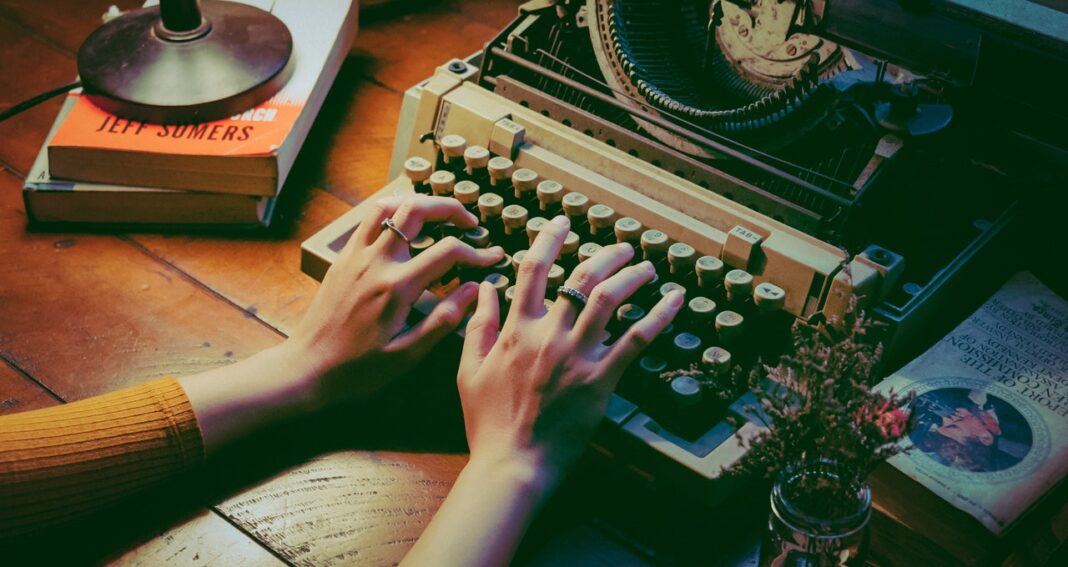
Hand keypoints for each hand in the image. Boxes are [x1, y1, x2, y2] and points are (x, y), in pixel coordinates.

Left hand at [287, 194, 504, 407]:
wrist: (307, 369)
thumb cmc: (357, 370)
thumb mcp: (407, 355)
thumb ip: (444, 319)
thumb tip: (473, 290)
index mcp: (396, 287)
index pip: (447, 252)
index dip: (477, 252)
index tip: (493, 258)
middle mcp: (375, 262)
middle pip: (416, 210)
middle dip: (449, 208)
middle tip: (470, 223)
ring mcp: (355, 256)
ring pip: (388, 205)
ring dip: (417, 203)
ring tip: (438, 216)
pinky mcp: (343, 259)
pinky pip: (368, 220)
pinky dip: (392, 213)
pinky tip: (405, 229)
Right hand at [457, 215, 683, 488]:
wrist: (511, 464)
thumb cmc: (488, 421)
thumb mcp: (469, 369)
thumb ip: (478, 325)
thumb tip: (484, 288)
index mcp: (516, 329)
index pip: (533, 270)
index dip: (549, 239)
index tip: (562, 222)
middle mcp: (549, 335)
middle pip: (581, 278)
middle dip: (605, 254)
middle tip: (622, 245)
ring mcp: (577, 357)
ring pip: (609, 300)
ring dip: (632, 275)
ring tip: (646, 265)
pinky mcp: (601, 381)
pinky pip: (635, 341)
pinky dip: (657, 317)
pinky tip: (673, 300)